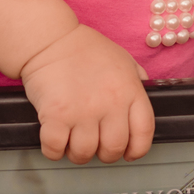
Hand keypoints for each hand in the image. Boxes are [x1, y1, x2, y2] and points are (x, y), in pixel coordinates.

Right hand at [21, 26, 154, 162]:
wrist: (50, 39)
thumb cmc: (84, 48)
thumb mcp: (122, 59)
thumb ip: (137, 80)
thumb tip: (144, 97)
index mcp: (129, 90)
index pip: (143, 132)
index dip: (137, 149)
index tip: (128, 153)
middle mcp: (110, 103)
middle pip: (113, 149)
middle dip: (104, 153)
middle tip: (95, 144)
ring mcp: (82, 111)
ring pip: (84, 153)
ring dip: (77, 153)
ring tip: (72, 140)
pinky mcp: (56, 116)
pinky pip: (56, 149)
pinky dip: (53, 150)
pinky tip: (54, 139)